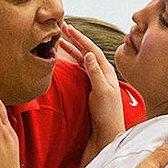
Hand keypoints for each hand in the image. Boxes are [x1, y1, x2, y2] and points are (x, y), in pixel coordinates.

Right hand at [63, 22, 126, 165]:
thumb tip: (89, 53)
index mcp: (107, 74)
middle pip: (87, 54)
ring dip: (72, 52)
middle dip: (75, 41)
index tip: (68, 28)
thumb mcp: (102, 93)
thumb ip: (95, 73)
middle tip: (62, 30)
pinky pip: (80, 74)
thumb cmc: (107, 118)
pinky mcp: (90, 95)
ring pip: (83, 63)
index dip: (80, 38)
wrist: (106, 139)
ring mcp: (96, 86)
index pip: (92, 50)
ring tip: (60, 44)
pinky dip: (71, 65)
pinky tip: (64, 64)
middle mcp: (102, 78)